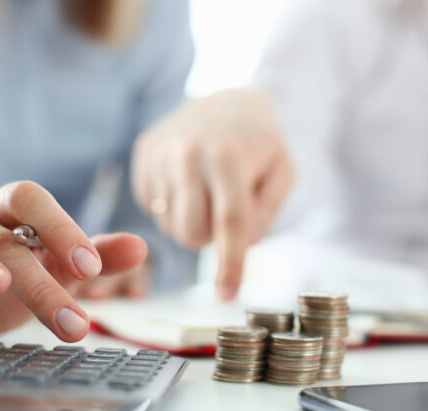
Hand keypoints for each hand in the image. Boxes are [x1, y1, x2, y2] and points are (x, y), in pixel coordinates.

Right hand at [0, 181, 146, 351]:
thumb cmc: (6, 284)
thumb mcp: (53, 272)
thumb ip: (94, 259)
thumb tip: (140, 246)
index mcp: (11, 214)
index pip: (36, 205)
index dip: (63, 230)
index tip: (91, 268)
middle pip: (3, 229)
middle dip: (36, 262)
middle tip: (70, 293)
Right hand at [132, 88, 292, 299]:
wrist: (226, 98)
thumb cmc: (260, 142)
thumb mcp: (282, 171)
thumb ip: (267, 212)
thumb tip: (242, 244)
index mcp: (229, 157)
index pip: (229, 223)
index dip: (229, 263)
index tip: (226, 294)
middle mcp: (188, 154)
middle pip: (192, 233)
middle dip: (210, 237)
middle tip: (223, 212)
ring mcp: (161, 152)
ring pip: (170, 225)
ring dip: (193, 221)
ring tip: (207, 192)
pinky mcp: (144, 153)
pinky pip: (153, 207)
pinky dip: (173, 206)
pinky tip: (188, 181)